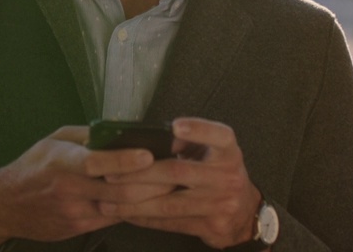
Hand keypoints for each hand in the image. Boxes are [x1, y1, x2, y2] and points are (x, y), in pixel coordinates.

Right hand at [0, 126, 174, 250]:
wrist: (6, 205)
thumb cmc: (34, 166)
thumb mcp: (55, 140)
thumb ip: (87, 137)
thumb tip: (120, 132)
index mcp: (63, 162)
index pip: (97, 163)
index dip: (124, 161)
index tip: (148, 154)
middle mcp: (71, 189)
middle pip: (118, 190)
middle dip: (152, 183)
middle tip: (179, 173)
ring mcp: (76, 212)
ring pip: (121, 207)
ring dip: (151, 199)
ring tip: (176, 187)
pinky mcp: (81, 227)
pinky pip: (115, 217)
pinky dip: (135, 209)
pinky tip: (154, 202)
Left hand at [96, 118, 261, 248]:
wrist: (243, 213)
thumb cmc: (218, 173)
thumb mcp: (212, 152)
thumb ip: (188, 143)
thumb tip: (148, 140)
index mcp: (228, 152)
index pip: (219, 136)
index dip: (198, 130)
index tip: (175, 126)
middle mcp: (227, 176)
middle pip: (178, 172)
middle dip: (140, 174)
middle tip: (111, 173)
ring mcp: (220, 203)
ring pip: (170, 203)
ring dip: (135, 203)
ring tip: (109, 200)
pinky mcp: (210, 225)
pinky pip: (171, 222)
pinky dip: (145, 218)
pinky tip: (126, 214)